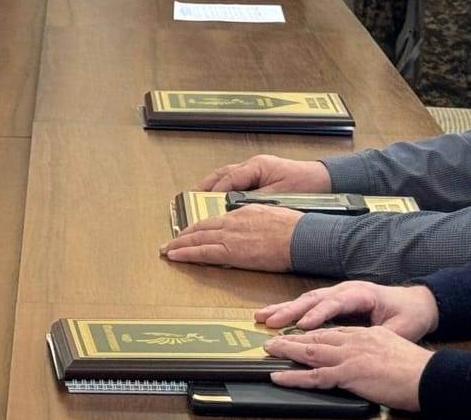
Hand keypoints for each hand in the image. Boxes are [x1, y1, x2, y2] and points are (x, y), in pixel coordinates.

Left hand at [159, 203, 302, 270]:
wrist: (302, 237)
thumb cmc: (294, 229)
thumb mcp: (269, 216)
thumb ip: (253, 222)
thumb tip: (248, 229)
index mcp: (242, 213)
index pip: (213, 221)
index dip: (198, 228)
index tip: (188, 233)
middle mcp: (232, 222)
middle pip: (200, 229)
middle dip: (183, 236)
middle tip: (169, 243)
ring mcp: (230, 236)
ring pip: (197, 239)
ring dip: (180, 245)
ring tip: (167, 250)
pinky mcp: (232, 252)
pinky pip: (203, 252)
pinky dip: (187, 253)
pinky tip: (176, 256)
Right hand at [199, 154, 331, 192]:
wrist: (327, 180)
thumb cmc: (307, 185)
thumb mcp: (281, 195)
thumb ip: (257, 200)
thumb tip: (236, 206)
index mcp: (257, 167)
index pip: (229, 178)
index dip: (215, 191)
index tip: (204, 202)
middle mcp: (253, 165)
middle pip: (223, 173)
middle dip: (207, 185)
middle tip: (193, 197)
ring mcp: (256, 169)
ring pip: (227, 174)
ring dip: (214, 184)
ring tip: (200, 195)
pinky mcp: (261, 175)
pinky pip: (236, 178)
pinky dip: (225, 185)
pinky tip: (221, 194)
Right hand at [255, 281, 438, 340]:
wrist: (418, 302)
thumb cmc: (410, 314)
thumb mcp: (403, 328)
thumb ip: (382, 336)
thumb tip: (366, 348)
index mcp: (361, 294)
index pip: (335, 303)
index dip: (317, 314)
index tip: (302, 326)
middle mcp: (345, 290)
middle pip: (313, 299)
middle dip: (289, 310)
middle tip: (270, 321)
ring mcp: (337, 293)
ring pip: (306, 299)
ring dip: (283, 308)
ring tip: (263, 317)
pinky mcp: (333, 300)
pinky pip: (309, 304)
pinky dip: (290, 309)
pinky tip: (274, 315)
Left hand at [264, 326, 430, 412]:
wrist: (430, 376)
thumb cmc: (418, 368)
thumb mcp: (393, 346)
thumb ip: (375, 347)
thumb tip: (367, 356)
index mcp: (365, 334)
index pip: (332, 331)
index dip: (311, 332)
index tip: (297, 332)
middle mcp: (353, 340)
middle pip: (316, 336)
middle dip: (292, 337)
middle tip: (273, 337)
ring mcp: (349, 356)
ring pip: (310, 351)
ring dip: (286, 350)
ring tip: (269, 350)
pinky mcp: (349, 374)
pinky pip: (314, 376)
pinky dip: (294, 377)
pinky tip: (278, 376)